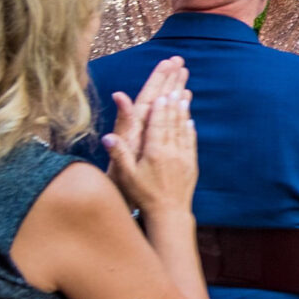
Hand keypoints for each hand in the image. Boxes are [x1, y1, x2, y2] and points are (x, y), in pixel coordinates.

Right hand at [105, 58, 197, 215]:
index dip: (160, 108)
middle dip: (173, 103)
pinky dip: (190, 129)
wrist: (169, 214)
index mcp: (155, 152)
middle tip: (176, 85)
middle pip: (172, 122)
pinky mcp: (191, 164)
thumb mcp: (127, 176)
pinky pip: (190, 142)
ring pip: (183, 129)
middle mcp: (172, 152)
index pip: (158, 125)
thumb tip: (108, 136)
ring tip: (184, 95)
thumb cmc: (143, 195)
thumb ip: (119, 154)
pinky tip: (190, 121)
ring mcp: (184, 157)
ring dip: (183, 112)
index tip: (162, 93)